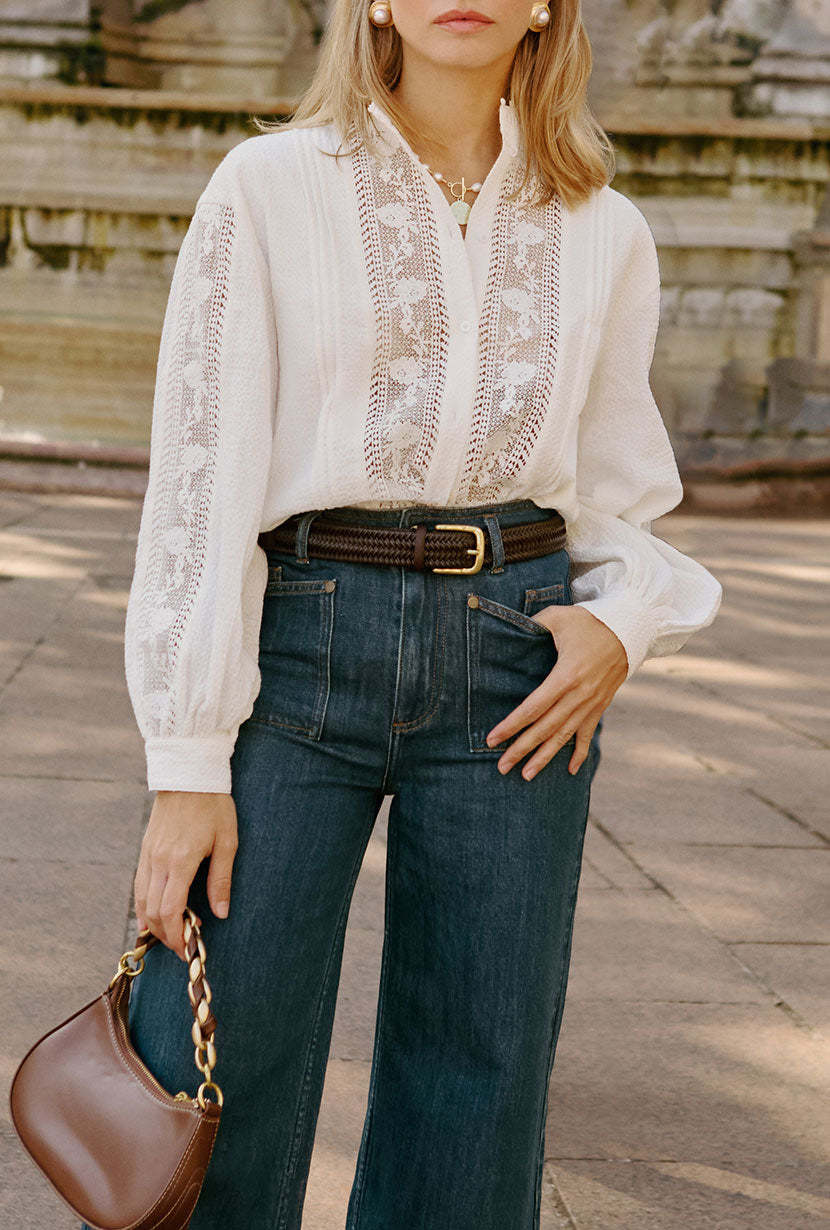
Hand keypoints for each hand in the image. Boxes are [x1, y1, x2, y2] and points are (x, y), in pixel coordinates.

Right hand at [133, 791, 238, 958]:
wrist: (189, 775)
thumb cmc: (213, 806)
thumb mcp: (227, 841)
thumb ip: (221, 879)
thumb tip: (221, 913)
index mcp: (181, 860)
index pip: (171, 910)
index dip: (177, 935)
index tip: (187, 949)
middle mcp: (159, 861)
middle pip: (153, 911)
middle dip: (165, 936)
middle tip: (181, 949)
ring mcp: (148, 855)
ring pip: (141, 900)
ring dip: (152, 923)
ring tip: (168, 937)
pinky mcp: (145, 849)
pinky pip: (139, 886)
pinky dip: (143, 906)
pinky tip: (151, 916)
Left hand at [485, 605, 627, 778]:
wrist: (629, 629)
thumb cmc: (589, 622)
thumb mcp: (558, 617)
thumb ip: (533, 624)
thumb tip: (510, 629)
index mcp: (566, 676)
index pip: (533, 708)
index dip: (512, 725)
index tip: (493, 739)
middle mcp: (578, 696)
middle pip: (545, 729)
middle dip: (522, 749)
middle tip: (502, 766)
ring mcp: (591, 704)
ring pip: (564, 736)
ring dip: (544, 757)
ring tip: (526, 776)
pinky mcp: (599, 706)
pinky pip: (587, 734)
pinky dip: (580, 754)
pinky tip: (569, 771)